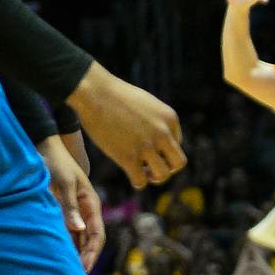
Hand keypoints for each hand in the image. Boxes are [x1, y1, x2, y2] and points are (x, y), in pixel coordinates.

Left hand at [38, 137, 104, 270]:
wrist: (45, 147)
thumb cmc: (56, 163)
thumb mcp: (64, 183)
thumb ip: (69, 206)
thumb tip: (78, 229)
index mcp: (90, 204)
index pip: (97, 234)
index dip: (92, 252)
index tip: (85, 268)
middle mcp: (84, 210)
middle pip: (89, 240)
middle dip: (86, 258)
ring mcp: (73, 211)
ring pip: (78, 238)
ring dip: (75, 254)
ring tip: (68, 272)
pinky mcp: (61, 211)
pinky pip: (65, 232)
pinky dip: (64, 245)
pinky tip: (57, 256)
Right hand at [70, 65, 184, 189]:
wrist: (95, 93)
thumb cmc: (116, 95)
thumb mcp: (147, 103)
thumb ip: (156, 120)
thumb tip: (156, 140)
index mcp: (170, 118)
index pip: (177, 143)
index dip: (164, 149)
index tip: (149, 148)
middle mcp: (162, 133)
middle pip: (178, 163)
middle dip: (168, 168)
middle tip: (152, 166)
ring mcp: (146, 146)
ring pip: (163, 175)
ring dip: (154, 178)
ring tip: (142, 171)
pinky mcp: (128, 157)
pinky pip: (140, 181)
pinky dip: (137, 182)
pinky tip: (130, 174)